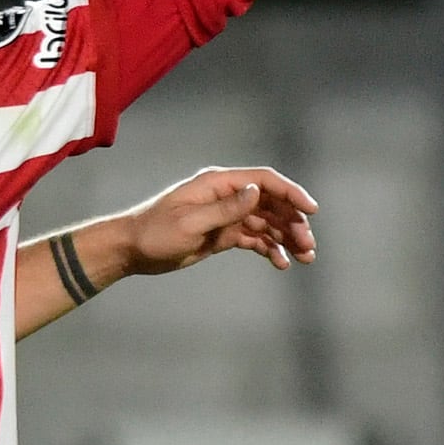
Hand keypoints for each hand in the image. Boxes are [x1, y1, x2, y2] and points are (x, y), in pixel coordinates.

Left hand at [116, 166, 319, 280]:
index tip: (311, 211)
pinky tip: (281, 263)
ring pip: (266, 223)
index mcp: (218, 184)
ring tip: (304, 258)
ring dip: (286, 238)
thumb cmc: (154, 233)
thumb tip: (255, 192)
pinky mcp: (223, 233)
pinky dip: (269, 249)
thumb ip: (224, 209)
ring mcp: (226, 215)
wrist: (132, 250)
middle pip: (271, 204)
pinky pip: (254, 239)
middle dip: (293, 223)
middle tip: (308, 247)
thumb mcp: (189, 223)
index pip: (263, 181)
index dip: (290, 193)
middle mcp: (226, 195)